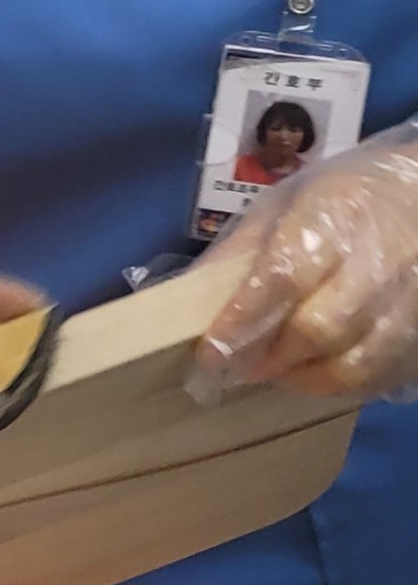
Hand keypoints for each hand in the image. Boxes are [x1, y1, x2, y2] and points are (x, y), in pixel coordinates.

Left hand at [196, 123, 417, 399]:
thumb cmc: (345, 200)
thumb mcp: (285, 204)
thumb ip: (241, 250)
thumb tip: (189, 297)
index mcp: (331, 217)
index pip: (282, 278)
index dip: (242, 322)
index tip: (209, 355)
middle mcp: (376, 260)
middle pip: (320, 328)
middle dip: (271, 359)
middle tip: (238, 370)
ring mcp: (410, 298)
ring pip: (357, 362)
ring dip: (306, 379)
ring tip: (277, 374)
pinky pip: (385, 373)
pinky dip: (345, 384)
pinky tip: (318, 374)